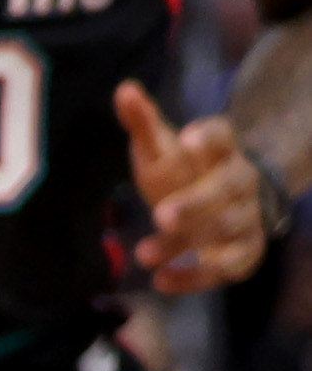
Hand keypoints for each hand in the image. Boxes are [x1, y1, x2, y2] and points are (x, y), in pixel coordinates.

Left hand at [118, 79, 284, 296]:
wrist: (225, 204)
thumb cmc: (184, 171)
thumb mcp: (162, 148)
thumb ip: (144, 122)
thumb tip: (124, 89)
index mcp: (220, 151)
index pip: (223, 136)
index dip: (208, 136)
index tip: (187, 139)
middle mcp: (239, 182)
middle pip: (227, 189)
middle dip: (197, 203)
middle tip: (161, 216)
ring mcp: (246, 218)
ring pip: (225, 230)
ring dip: (186, 244)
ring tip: (145, 254)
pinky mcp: (244, 252)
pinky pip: (227, 267)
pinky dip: (196, 278)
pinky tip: (162, 281)